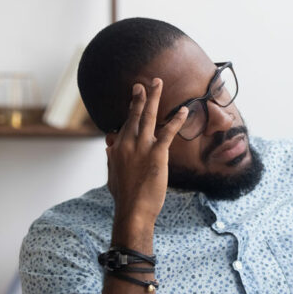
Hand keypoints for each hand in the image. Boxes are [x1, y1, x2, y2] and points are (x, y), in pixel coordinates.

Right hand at [106, 78, 187, 229]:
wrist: (133, 210)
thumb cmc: (124, 197)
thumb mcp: (112, 176)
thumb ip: (111, 160)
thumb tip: (108, 149)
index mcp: (117, 149)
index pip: (124, 126)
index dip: (130, 113)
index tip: (134, 101)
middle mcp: (127, 143)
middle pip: (134, 115)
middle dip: (139, 97)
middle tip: (142, 83)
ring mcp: (141, 147)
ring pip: (148, 116)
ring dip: (153, 98)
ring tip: (157, 83)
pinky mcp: (156, 154)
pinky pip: (168, 132)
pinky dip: (176, 120)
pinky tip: (184, 111)